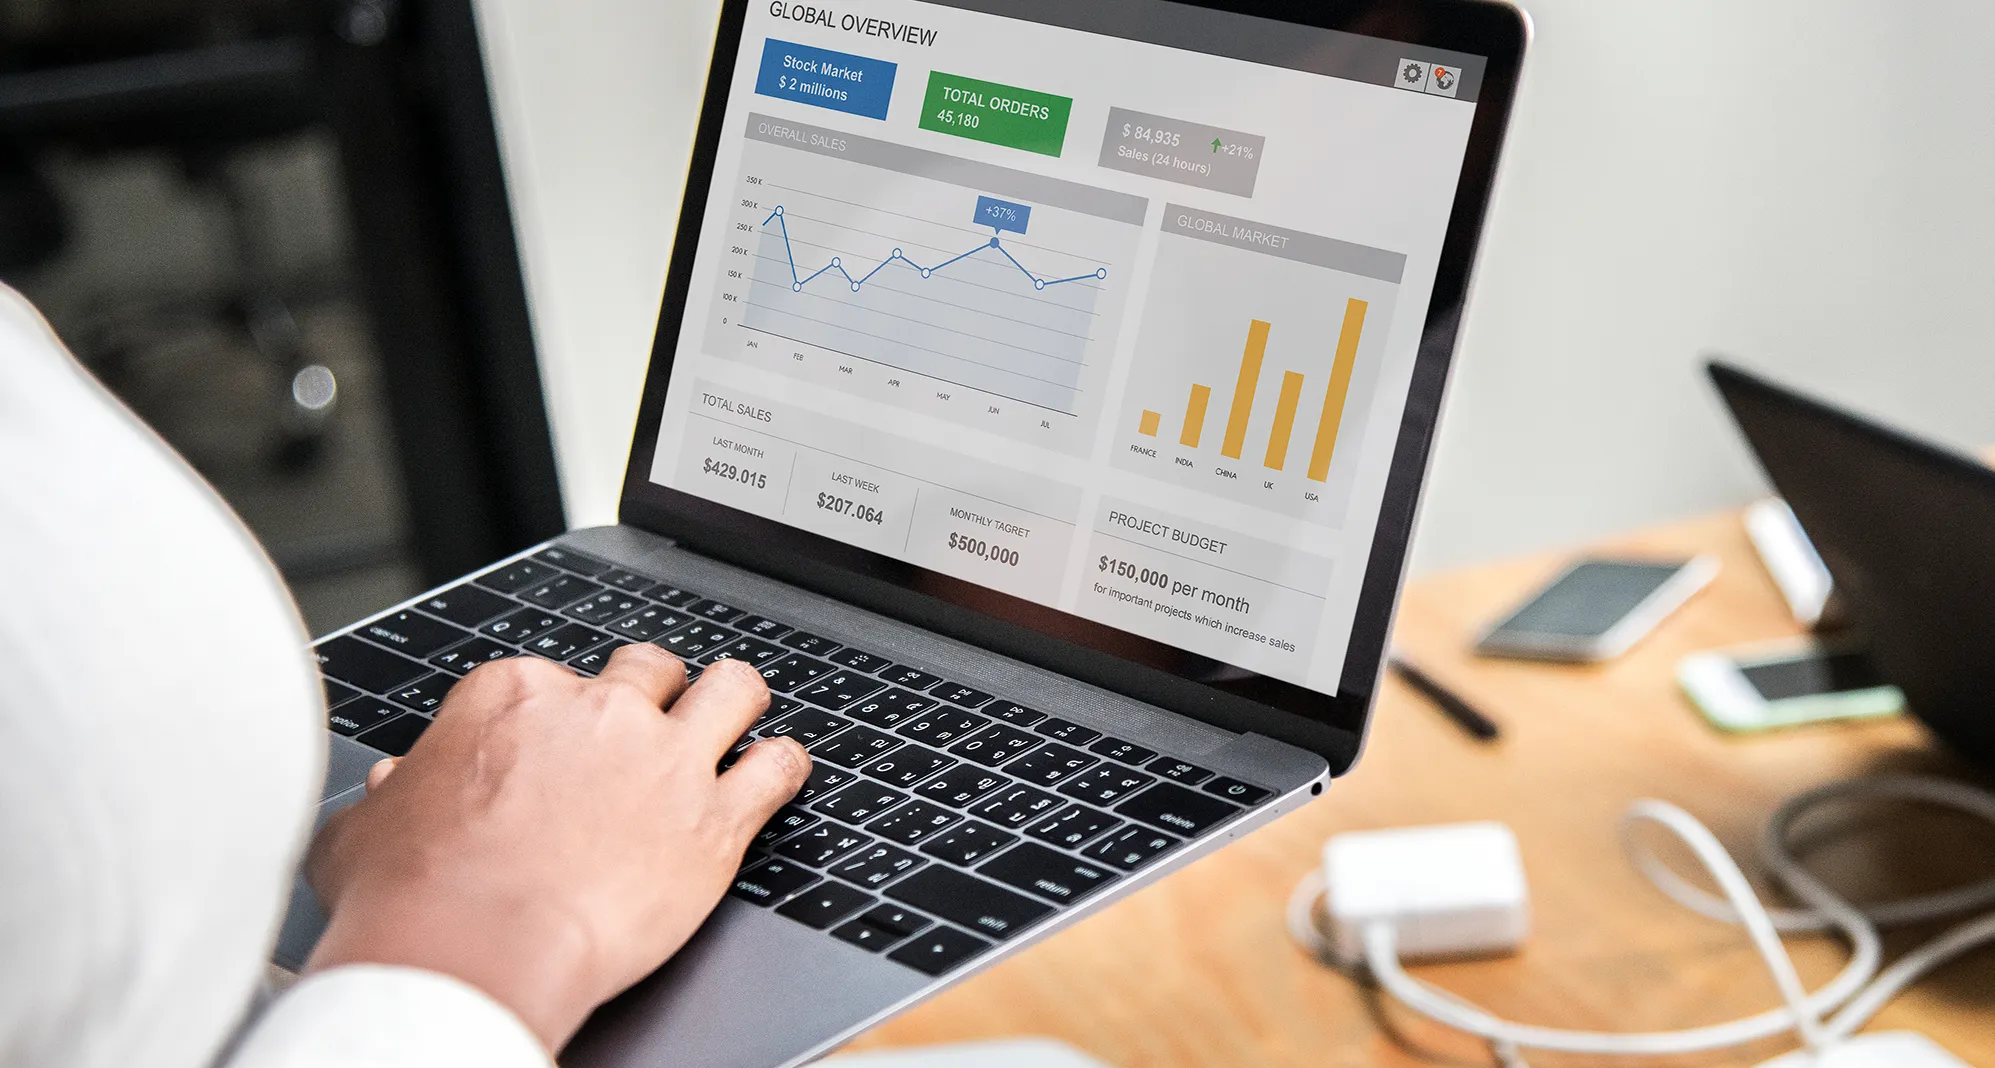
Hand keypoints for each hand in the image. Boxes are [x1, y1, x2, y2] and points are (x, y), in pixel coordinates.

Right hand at [304, 646, 809, 1049]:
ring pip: (731, 690)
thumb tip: (391, 788)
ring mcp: (664, 759)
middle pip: (649, 670)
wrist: (472, 952)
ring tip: (737, 721)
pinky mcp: (713, 819)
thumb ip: (391, 797)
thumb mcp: (367, 829)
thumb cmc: (413, 898)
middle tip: (649, 729)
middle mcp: (598, 711)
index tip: (562, 749)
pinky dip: (784, 768)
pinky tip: (778, 775)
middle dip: (653, 695)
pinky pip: (778, 768)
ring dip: (735, 703)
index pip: (559, 679)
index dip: (565, 717)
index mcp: (515, 696)